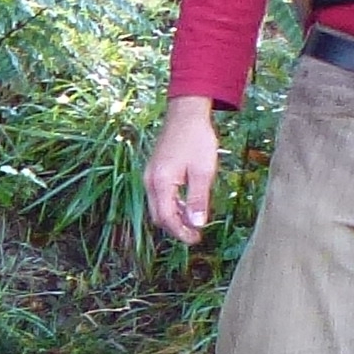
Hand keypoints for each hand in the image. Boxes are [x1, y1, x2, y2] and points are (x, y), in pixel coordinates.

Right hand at [142, 97, 221, 248]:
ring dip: (174, 217)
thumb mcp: (203, 171)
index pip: (166, 218)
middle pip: (158, 215)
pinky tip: (187, 204)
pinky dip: (172, 205)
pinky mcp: (154, 171)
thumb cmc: (196, 139)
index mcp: (161, 182)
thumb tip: (197, 225)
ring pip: (158, 207)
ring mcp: (150, 176)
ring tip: (194, 221)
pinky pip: (159, 196)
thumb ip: (198, 200)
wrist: (186, 113)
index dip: (181, 232)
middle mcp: (150, 181)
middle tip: (196, 234)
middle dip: (176, 228)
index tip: (196, 239)